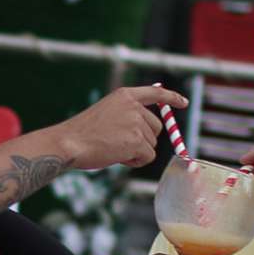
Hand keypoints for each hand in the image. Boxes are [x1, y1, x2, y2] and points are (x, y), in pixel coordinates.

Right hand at [57, 85, 183, 171]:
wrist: (69, 143)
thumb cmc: (83, 133)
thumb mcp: (106, 114)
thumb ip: (127, 117)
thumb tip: (149, 135)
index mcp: (124, 95)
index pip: (155, 93)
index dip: (172, 98)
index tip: (183, 102)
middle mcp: (134, 106)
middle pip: (157, 128)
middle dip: (144, 140)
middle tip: (120, 145)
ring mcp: (136, 123)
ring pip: (151, 144)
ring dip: (137, 152)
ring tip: (113, 149)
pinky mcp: (137, 140)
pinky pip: (148, 157)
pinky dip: (136, 162)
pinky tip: (118, 157)